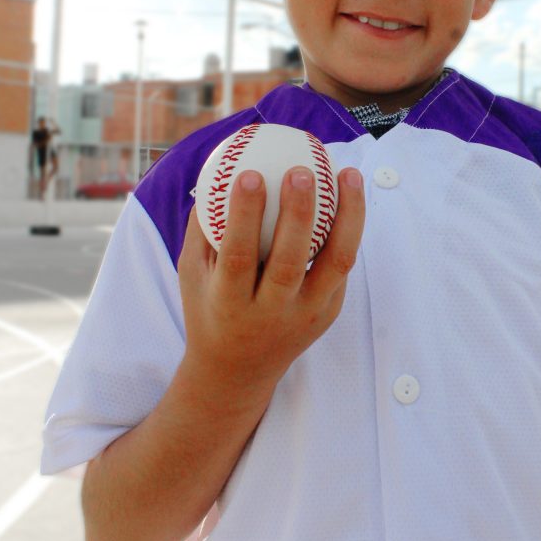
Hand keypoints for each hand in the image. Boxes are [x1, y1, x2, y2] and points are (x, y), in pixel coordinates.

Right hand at [178, 164, 364, 417]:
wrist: (237, 372)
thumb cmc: (210, 307)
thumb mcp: (192, 273)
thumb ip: (201, 227)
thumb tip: (214, 169)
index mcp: (230, 304)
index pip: (238, 256)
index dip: (244, 215)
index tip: (249, 173)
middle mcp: (271, 314)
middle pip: (291, 261)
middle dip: (298, 212)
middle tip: (301, 169)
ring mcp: (307, 316)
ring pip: (336, 263)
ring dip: (348, 215)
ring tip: (348, 173)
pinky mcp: (330, 313)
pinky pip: (341, 267)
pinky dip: (349, 229)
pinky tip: (349, 195)